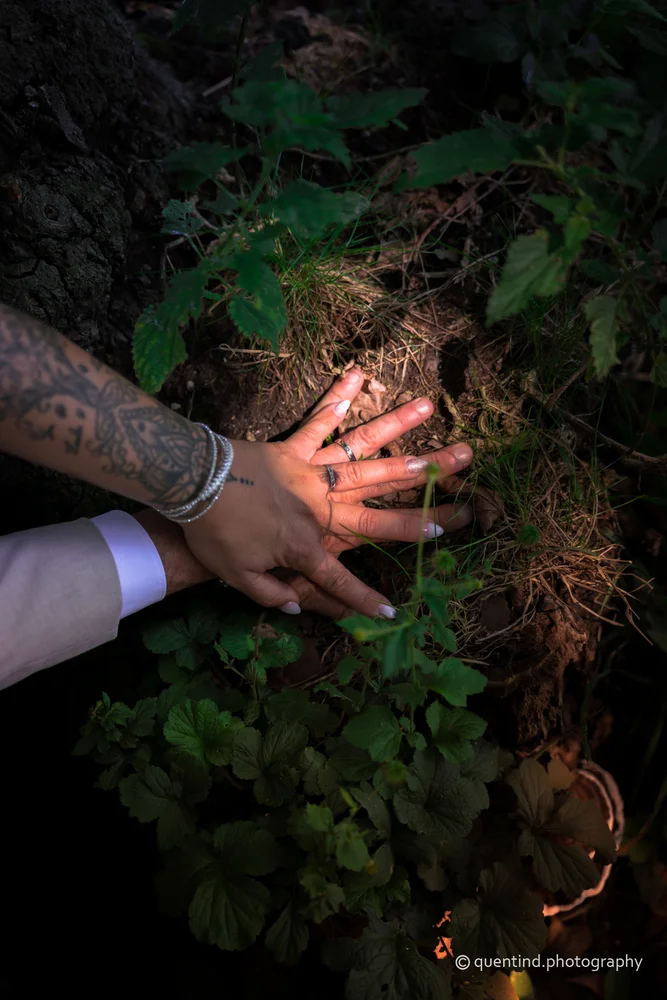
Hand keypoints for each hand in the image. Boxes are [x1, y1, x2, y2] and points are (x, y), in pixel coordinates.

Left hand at [182, 369, 472, 617]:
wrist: (188, 486)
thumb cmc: (212, 535)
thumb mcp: (238, 577)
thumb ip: (271, 593)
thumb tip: (298, 606)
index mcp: (307, 544)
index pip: (342, 580)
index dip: (367, 599)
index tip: (396, 610)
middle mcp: (322, 505)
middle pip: (382, 505)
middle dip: (427, 504)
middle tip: (465, 496)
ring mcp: (311, 471)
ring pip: (363, 454)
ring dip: (400, 433)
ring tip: (431, 410)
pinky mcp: (293, 447)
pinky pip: (320, 422)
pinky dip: (337, 398)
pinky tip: (358, 373)